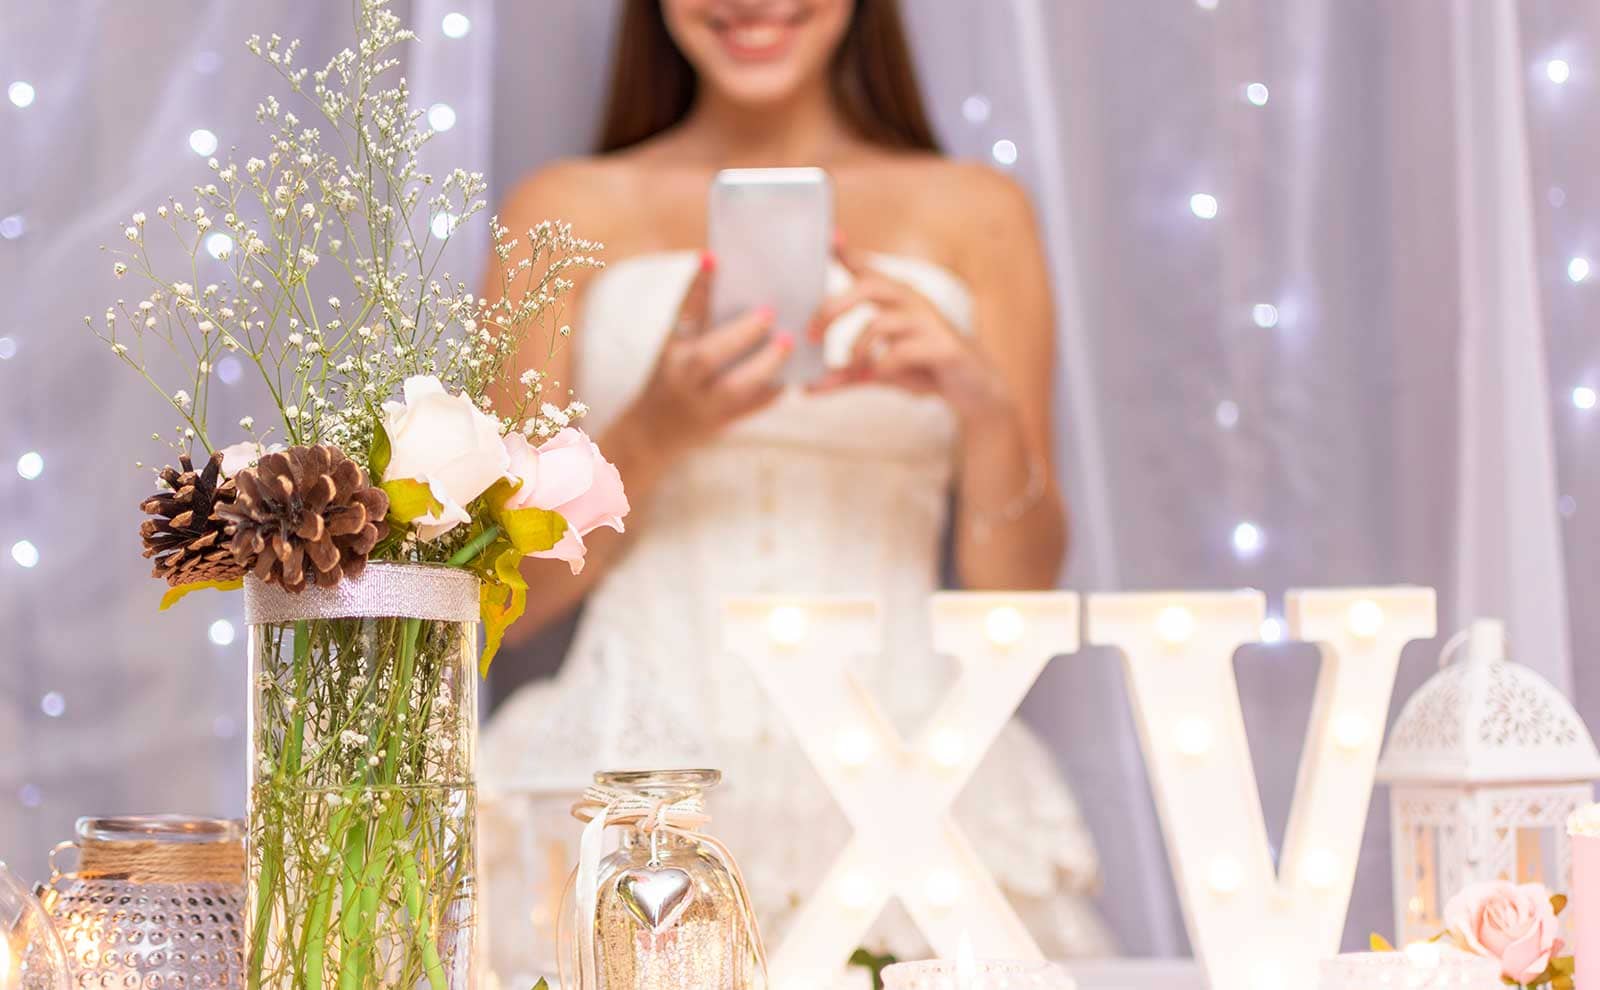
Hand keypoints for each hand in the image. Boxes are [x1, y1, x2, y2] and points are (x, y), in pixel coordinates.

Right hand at [632, 251, 792, 448]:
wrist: (653, 431)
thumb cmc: (672, 374)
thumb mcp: (674, 346)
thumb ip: (701, 319)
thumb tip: (740, 278)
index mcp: (670, 348)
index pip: (683, 312)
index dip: (699, 284)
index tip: (714, 256)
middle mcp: (681, 376)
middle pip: (707, 355)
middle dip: (741, 333)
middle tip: (769, 312)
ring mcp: (701, 403)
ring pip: (735, 386)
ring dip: (765, 364)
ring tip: (787, 342)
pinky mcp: (722, 422)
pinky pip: (753, 406)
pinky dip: (773, 388)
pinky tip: (791, 371)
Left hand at [806, 246, 1010, 422]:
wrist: (975, 388)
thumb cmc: (923, 369)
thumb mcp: (878, 372)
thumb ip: (845, 375)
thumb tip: (805, 388)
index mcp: (895, 299)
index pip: (865, 269)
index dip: (844, 252)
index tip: (824, 238)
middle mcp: (912, 302)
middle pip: (867, 287)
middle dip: (833, 307)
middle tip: (811, 334)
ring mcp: (929, 322)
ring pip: (882, 321)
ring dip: (857, 346)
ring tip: (850, 368)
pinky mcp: (943, 346)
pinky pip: (903, 350)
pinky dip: (882, 365)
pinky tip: (877, 375)